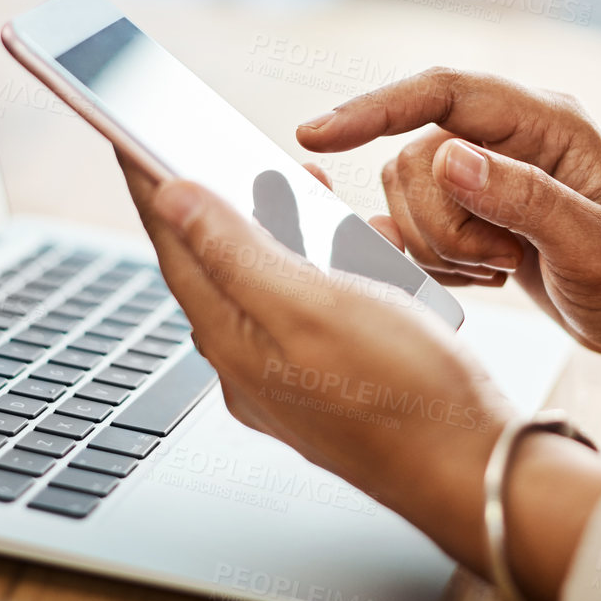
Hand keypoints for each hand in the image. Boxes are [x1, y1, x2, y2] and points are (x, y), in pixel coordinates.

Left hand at [117, 152, 600, 600]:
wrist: (473, 470)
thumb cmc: (404, 394)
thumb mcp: (312, 304)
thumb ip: (235, 251)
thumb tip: (171, 198)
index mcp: (232, 338)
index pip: (172, 243)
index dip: (149, 181)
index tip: (127, 131)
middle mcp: (248, 360)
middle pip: (208, 262)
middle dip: (212, 198)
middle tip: (215, 144)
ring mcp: (286, 376)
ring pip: (259, 283)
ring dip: (271, 228)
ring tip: (295, 187)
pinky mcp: (328, 381)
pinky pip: (302, 307)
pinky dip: (312, 265)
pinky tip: (344, 254)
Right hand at [296, 69, 600, 403]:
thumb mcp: (594, 246)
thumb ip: (524, 198)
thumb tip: (446, 157)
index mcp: (544, 122)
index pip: (441, 93)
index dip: (375, 108)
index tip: (318, 134)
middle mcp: (509, 136)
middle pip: (414, 157)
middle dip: (438, 222)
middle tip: (498, 260)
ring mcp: (487, 172)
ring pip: (406, 196)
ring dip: (440, 246)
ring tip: (501, 268)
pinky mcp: (472, 209)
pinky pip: (413, 227)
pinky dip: (434, 260)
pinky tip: (484, 275)